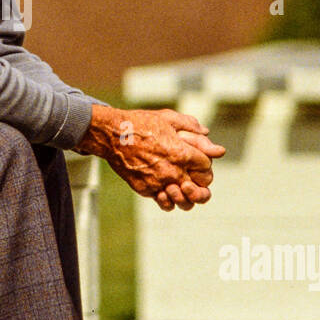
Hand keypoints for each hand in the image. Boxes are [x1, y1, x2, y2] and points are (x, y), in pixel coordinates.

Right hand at [74, 106, 225, 210]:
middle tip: (193, 182)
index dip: (205, 165)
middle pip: (199, 190)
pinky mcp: (145, 189)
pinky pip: (162, 200)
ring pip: (182, 201)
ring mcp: (158, 183)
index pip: (206, 169)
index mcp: (181, 153)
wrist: (112, 135)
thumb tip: (207, 133)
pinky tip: (164, 188)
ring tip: (179, 188)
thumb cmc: (140, 123)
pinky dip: (165, 197)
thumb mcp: (168, 117)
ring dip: (184, 197)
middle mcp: (172, 171)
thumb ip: (191, 126)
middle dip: (200, 187)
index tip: (199, 162)